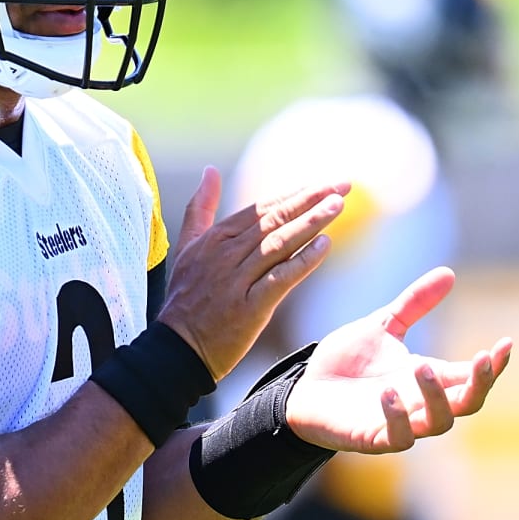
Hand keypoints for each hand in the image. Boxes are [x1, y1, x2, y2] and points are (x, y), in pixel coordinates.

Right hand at [156, 167, 347, 379]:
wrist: (177, 348)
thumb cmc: (186, 298)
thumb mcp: (188, 246)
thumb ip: (201, 207)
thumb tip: (210, 170)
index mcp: (215, 238)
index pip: (262, 209)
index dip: (295, 194)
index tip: (323, 184)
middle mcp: (226, 254)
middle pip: (275, 220)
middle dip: (311, 200)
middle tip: (342, 186)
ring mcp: (238, 280)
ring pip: (280, 244)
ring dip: (312, 222)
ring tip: (338, 205)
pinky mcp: (250, 308)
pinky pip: (281, 279)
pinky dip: (303, 261)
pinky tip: (325, 245)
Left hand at [285, 267, 511, 453]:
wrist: (302, 390)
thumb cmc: (345, 363)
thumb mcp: (382, 326)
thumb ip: (414, 304)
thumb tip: (449, 273)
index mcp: (426, 378)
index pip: (470, 376)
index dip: (493, 364)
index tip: (506, 342)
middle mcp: (420, 403)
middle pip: (468, 404)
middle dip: (479, 383)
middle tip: (481, 358)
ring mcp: (399, 423)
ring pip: (439, 424)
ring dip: (437, 397)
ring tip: (423, 366)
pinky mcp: (371, 438)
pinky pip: (396, 438)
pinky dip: (397, 417)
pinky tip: (386, 393)